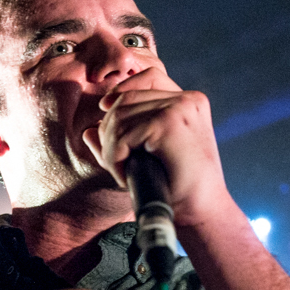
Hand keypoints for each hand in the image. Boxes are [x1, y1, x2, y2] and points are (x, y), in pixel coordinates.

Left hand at [82, 67, 229, 228]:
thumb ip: (121, 142)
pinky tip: (124, 175)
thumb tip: (89, 131)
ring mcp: (179, 108)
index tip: (104, 108)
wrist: (201, 212)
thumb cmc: (178, 189)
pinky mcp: (168, 123)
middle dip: (110, 129)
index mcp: (190, 103)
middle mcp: (188, 100)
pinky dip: (115, 157)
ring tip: (120, 171)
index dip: (122, 89)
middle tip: (115, 161)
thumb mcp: (148, 159)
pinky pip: (123, 135)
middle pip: (127, 97)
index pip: (149, 77)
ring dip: (111, 148)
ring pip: (120, 116)